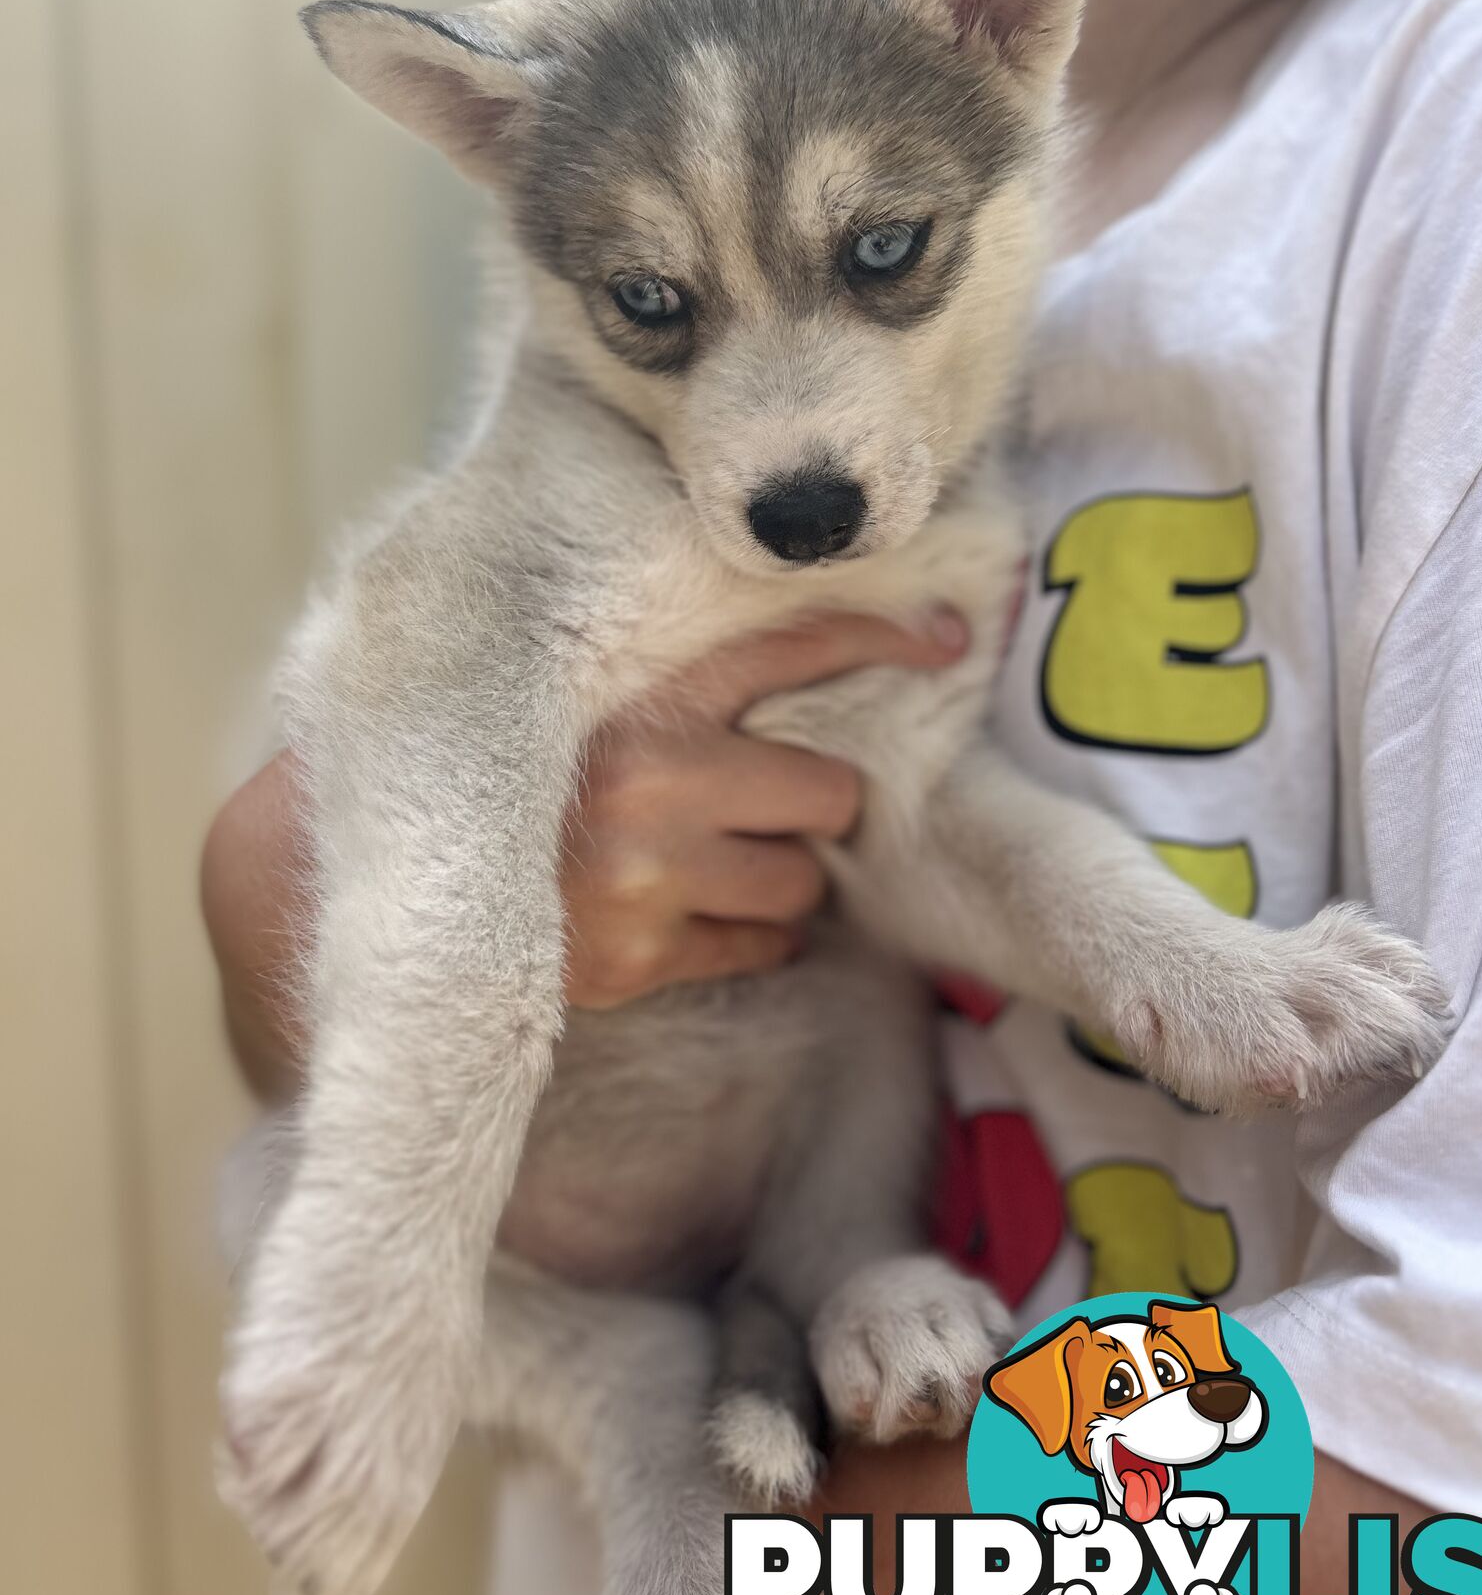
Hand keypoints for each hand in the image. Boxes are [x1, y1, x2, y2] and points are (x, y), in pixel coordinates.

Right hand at [561, 609, 968, 1005]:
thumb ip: (685, 678)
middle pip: (828, 792)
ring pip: (802, 879)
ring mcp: (648, 873)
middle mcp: (653, 775)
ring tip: (712, 862)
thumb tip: (820, 659)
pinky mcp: (639, 956)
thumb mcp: (592, 700)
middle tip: (760, 805)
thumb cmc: (527, 780)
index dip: (881, 639)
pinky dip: (750, 935)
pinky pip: (761, 946)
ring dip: (778, 876)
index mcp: (642, 694)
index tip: (949, 641)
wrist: (419, 882)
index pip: (793, 646)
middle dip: (809, 806)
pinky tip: (696, 914)